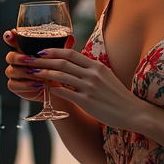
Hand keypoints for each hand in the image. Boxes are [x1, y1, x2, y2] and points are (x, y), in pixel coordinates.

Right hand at [1, 29, 73, 102]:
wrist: (55, 90)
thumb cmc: (56, 70)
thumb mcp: (60, 58)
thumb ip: (63, 48)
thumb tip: (71, 37)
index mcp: (24, 49)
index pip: (12, 39)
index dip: (9, 36)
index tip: (10, 35)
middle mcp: (17, 60)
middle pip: (10, 56)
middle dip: (18, 57)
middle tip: (29, 59)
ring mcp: (14, 73)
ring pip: (10, 71)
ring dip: (24, 72)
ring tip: (37, 74)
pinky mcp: (14, 86)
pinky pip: (13, 85)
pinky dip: (25, 85)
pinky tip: (36, 85)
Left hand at [6, 36, 142, 128]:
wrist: (133, 112)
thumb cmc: (118, 95)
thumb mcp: (106, 76)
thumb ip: (91, 70)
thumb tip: (75, 65)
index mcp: (96, 66)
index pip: (71, 54)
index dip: (54, 51)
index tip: (42, 51)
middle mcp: (92, 74)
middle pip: (62, 63)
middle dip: (43, 60)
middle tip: (30, 59)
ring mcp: (89, 88)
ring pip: (61, 76)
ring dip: (45, 74)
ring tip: (33, 73)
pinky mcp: (87, 102)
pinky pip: (66, 94)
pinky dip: (54, 91)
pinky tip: (47, 90)